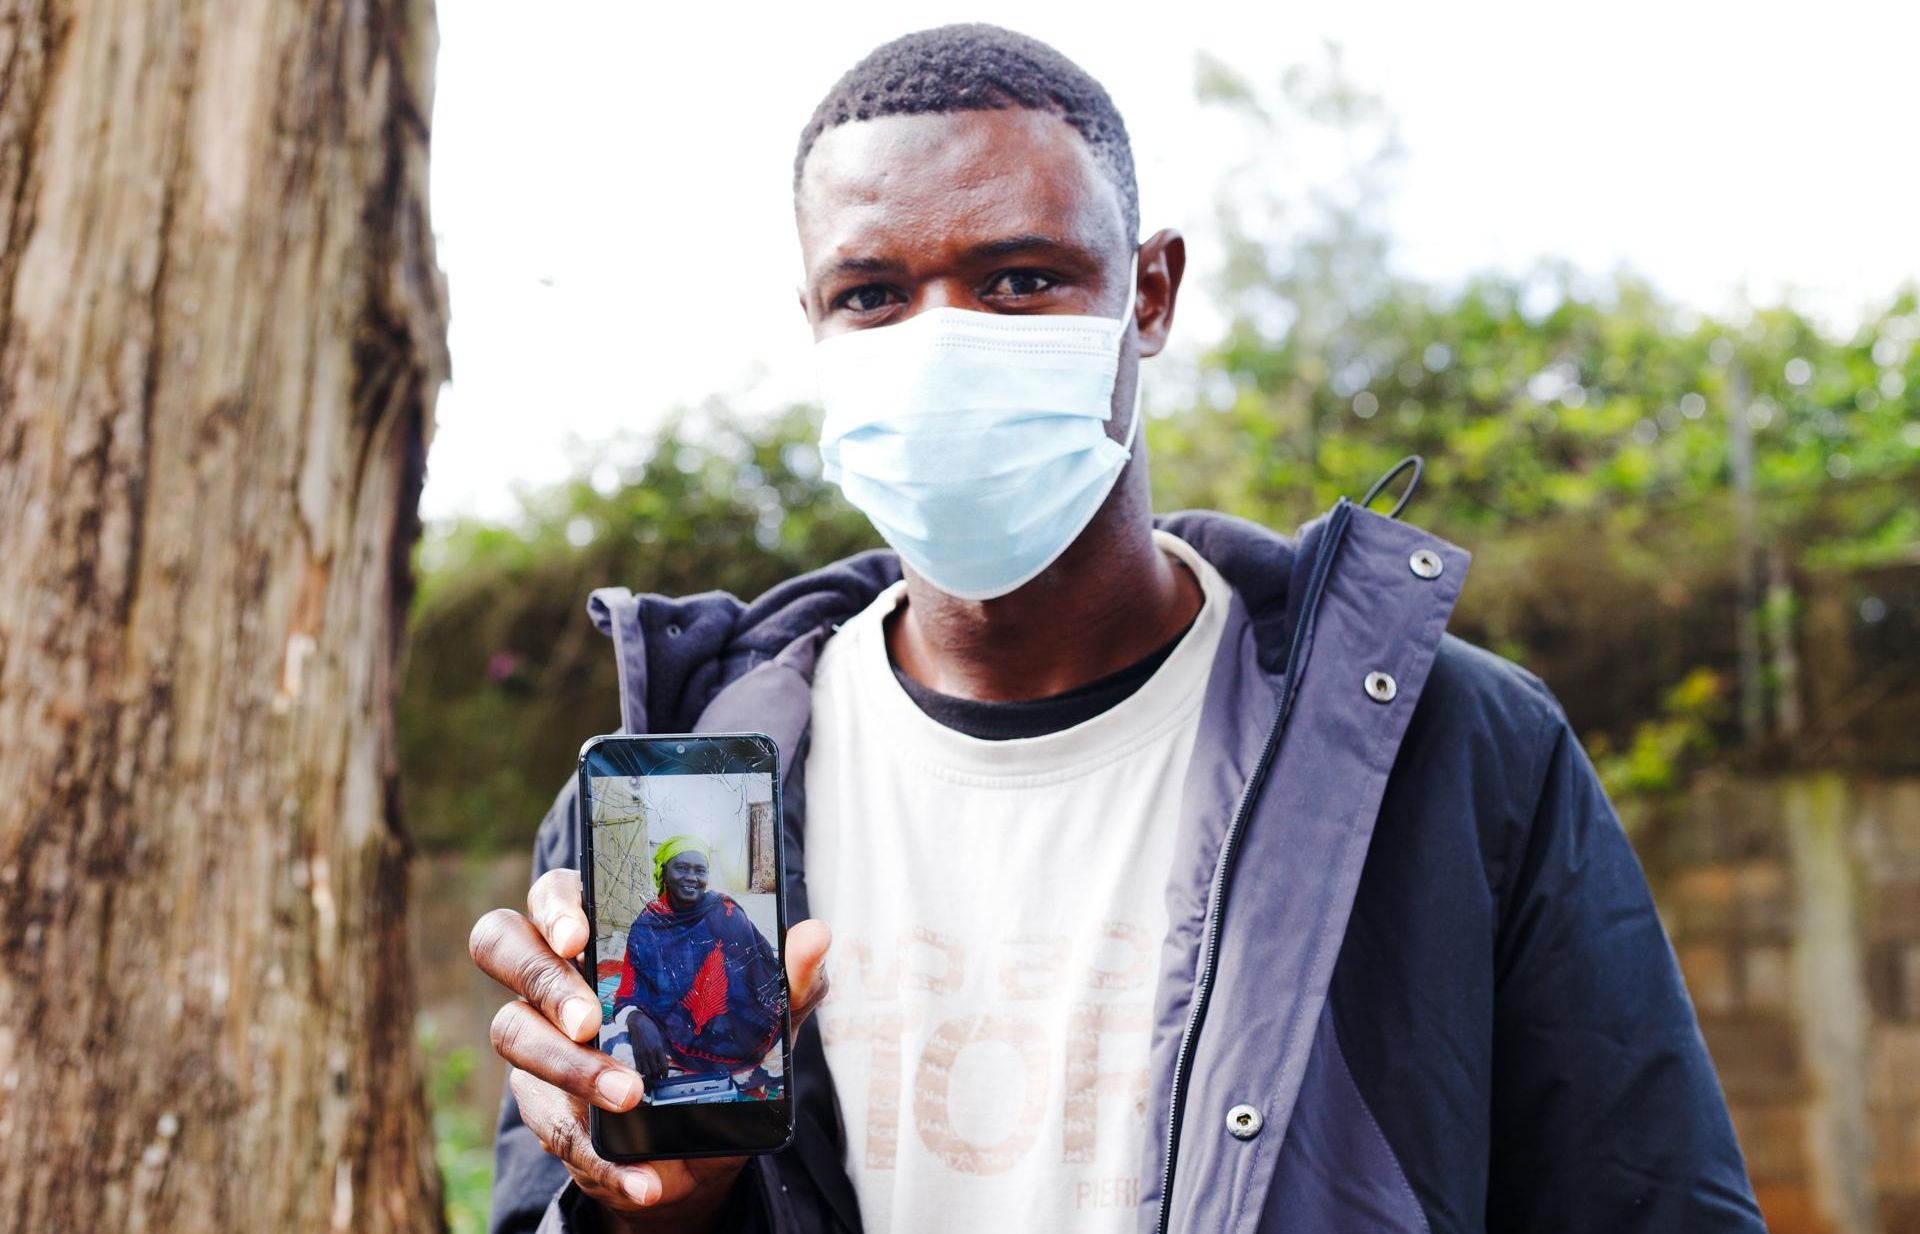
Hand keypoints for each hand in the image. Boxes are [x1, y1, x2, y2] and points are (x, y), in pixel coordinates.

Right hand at [469, 868, 831, 1225]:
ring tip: (628, 1095)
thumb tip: (815, 937)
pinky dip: (600, 1157)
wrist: (700, 1148)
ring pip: (513, 1033)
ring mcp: (539, 1041)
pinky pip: (552, 1127)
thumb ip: (785, 978)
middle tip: (591, 1017)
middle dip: (544, 980)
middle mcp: (556, 979)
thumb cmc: (718, 1048)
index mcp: (601, 932)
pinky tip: (644, 1178)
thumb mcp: (761, 1017)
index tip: (579, 932)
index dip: (554, 904)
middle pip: (504, 946)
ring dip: (571, 1068)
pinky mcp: (546, 1109)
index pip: (553, 893)